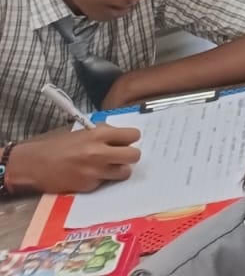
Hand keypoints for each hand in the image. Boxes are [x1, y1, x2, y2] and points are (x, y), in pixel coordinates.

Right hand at [5, 126, 142, 194]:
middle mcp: (99, 152)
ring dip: (118, 170)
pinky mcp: (88, 186)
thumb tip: (124, 138)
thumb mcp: (84, 133)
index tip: (125, 142)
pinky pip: (105, 182)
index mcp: (99, 134)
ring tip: (106, 167)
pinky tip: (88, 175)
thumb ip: (105, 134)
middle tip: (120, 157)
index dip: (130, 139)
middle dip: (130, 156)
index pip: (133, 135)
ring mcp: (94, 171)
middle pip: (135, 156)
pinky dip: (100, 179)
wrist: (35, 164)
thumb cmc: (60, 146)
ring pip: (124, 172)